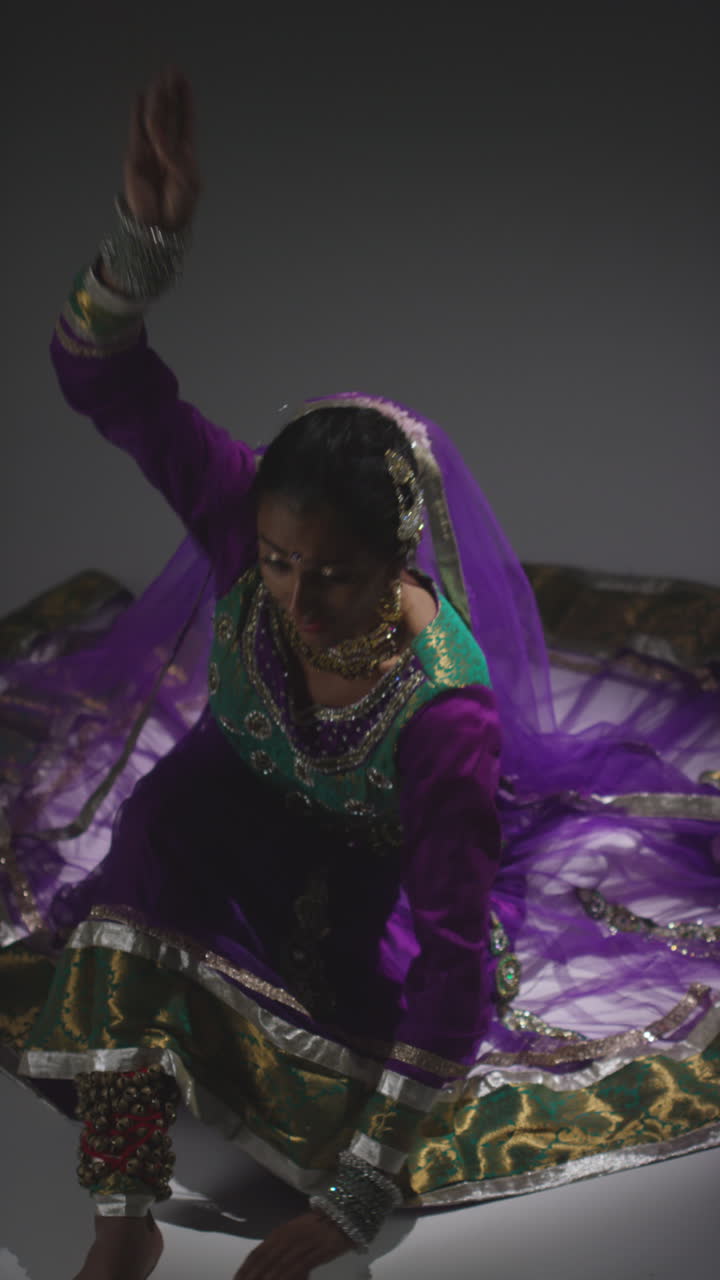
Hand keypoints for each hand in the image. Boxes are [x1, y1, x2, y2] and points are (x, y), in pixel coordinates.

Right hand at [123, 67, 200, 229]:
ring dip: (156, 99)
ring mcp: (151, 151)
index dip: (185, 101)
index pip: (185, 122)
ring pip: (154, 120)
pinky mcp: (135, 157)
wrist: (157, 227)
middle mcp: (168, 149)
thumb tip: (158, 130)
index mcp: (185, 155)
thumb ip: (173, 153)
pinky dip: (137, 114)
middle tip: (171, 70)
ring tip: (158, 79)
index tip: (184, 81)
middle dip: (170, 94)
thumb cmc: (178, 207)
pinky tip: (139, 97)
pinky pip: (136, 131)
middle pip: (169, 116)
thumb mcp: (185, 179)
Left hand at [233, 1209, 353, 1279]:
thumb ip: (281, 1245)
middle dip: (251, 1277)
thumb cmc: (319, 1224)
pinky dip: (284, 1278)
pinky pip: (295, 1269)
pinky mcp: (315, 1253)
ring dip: (265, 1279)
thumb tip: (268, 1264)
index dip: (245, 1269)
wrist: (344, 1215)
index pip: (257, 1253)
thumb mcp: (296, 1232)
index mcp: (280, 1232)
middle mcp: (287, 1238)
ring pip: (277, 1267)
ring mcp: (300, 1245)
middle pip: (263, 1262)